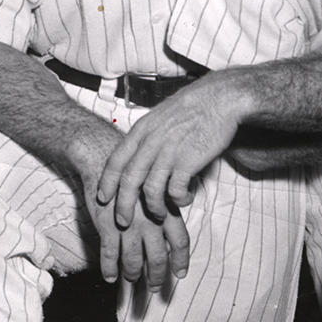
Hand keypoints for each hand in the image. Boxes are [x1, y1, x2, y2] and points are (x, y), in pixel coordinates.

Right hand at [69, 128, 190, 288]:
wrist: (103, 157)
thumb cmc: (131, 170)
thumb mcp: (156, 184)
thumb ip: (167, 204)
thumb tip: (175, 220)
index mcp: (166, 209)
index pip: (180, 241)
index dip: (180, 260)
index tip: (180, 274)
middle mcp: (150, 220)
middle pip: (159, 257)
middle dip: (157, 276)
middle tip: (156, 287)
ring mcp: (129, 225)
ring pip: (134, 259)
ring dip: (133, 274)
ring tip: (132, 280)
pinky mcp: (107, 225)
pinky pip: (109, 254)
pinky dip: (109, 269)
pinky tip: (110, 278)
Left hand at [97, 76, 240, 232]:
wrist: (220, 99)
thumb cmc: (192, 108)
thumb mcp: (160, 117)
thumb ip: (148, 137)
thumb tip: (139, 157)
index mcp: (142, 130)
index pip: (116, 160)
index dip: (106, 182)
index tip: (102, 198)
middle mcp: (151, 142)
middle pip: (129, 180)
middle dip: (123, 205)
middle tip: (122, 221)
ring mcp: (169, 152)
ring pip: (151, 190)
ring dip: (154, 207)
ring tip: (160, 214)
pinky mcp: (189, 161)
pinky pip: (176, 190)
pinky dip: (178, 200)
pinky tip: (184, 200)